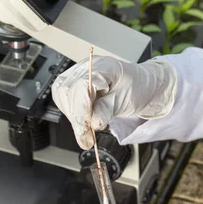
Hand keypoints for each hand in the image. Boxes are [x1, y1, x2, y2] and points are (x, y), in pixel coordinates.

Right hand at [51, 56, 177, 148]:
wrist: (140, 85)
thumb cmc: (136, 87)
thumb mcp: (126, 100)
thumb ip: (107, 110)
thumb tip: (93, 123)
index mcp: (102, 66)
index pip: (81, 86)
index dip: (80, 109)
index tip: (85, 129)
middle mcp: (86, 67)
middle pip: (68, 91)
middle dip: (76, 117)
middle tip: (87, 137)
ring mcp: (78, 74)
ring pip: (62, 95)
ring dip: (72, 116)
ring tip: (87, 129)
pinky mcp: (74, 84)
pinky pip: (63, 98)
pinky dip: (71, 113)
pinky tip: (82, 120)